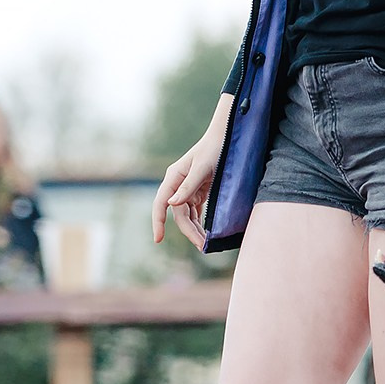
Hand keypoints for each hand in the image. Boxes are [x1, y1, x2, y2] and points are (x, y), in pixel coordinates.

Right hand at [152, 95, 233, 248]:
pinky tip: (205, 233)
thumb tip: (171, 204)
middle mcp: (177, 184)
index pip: (161, 204)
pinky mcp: (198, 191)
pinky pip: (195, 211)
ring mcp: (187, 189)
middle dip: (188, 231)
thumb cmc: (214, 149)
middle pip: (178, 214)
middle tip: (202, 246)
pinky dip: (200, 223)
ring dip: (194, 230)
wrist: (227, 137)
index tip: (158, 239)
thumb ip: (188, 186)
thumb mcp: (202, 168)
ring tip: (205, 244)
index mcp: (173, 177)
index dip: (158, 222)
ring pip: (187, 215)